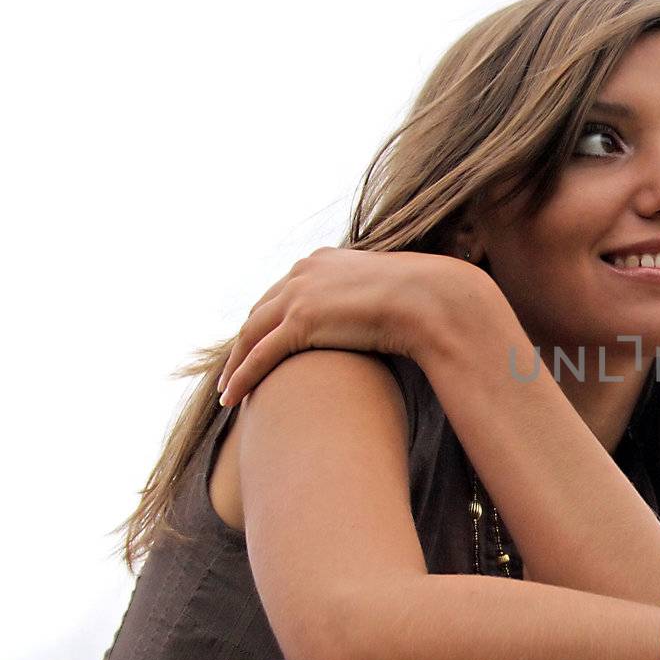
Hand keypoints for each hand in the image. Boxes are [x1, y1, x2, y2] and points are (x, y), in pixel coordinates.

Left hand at [215, 246, 491, 407]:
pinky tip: (232, 398)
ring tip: (227, 391)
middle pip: (260, 312)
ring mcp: (299, 295)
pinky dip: (242, 377)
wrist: (433, 300)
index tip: (259, 342)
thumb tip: (382, 317)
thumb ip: (372, 300)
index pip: (283, 292)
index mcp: (323, 261)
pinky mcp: (301, 322)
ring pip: (252, 335)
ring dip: (234, 365)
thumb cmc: (423, 300)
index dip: (268, 320)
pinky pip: (259, 355)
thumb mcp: (389, 292)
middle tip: (233, 369)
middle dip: (244, 343)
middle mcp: (303, 272)